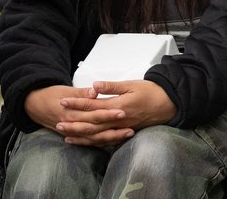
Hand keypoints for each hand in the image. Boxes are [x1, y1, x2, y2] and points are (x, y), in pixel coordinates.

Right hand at [25, 85, 125, 140]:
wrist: (35, 105)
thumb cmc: (52, 95)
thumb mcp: (66, 90)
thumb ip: (82, 92)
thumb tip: (95, 91)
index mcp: (72, 112)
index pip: (93, 114)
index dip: (108, 113)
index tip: (122, 111)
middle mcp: (72, 124)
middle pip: (96, 129)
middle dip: (114, 129)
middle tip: (131, 127)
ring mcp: (73, 132)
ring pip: (94, 139)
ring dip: (111, 138)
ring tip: (128, 134)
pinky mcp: (73, 135)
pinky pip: (89, 141)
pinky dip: (102, 142)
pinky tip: (116, 141)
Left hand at [55, 80, 177, 146]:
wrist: (169, 104)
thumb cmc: (152, 92)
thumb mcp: (132, 85)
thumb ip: (112, 87)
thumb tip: (94, 86)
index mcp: (118, 106)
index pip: (92, 106)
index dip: (77, 104)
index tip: (63, 102)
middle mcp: (118, 120)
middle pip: (91, 124)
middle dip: (73, 123)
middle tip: (58, 123)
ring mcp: (121, 128)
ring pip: (97, 135)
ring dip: (80, 135)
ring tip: (65, 135)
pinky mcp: (125, 133)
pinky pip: (106, 140)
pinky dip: (93, 142)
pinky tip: (84, 141)